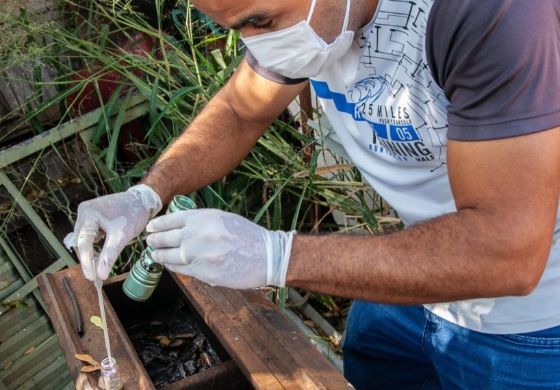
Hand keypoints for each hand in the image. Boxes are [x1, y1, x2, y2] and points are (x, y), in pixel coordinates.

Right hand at [64, 184, 161, 280]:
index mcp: (89, 214)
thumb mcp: (122, 236)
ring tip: (98, 268)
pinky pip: (89, 236)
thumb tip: (101, 275)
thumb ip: (110, 255)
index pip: (83, 242)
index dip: (87, 262)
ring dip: (90, 254)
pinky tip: (100, 257)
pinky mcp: (92, 218)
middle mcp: (84, 212)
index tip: (92, 277)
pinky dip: (93, 247)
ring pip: (83, 240)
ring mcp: (87, 215)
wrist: (142, 200)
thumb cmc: (134, 214)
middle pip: (80, 241)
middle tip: (95, 275)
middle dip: (87, 259)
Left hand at [145, 209, 294, 288]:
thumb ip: (201, 222)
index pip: (172, 219)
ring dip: (159, 255)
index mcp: (205, 217)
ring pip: (170, 256)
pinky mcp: (205, 273)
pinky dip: (173, 266)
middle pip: (167, 238)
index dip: (158, 224)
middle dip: (155, 240)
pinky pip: (182, 270)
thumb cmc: (248, 236)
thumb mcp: (223, 219)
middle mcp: (199, 234)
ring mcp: (201, 255)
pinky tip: (169, 264)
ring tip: (154, 254)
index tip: (151, 227)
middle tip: (149, 241)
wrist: (268, 255)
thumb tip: (179, 229)